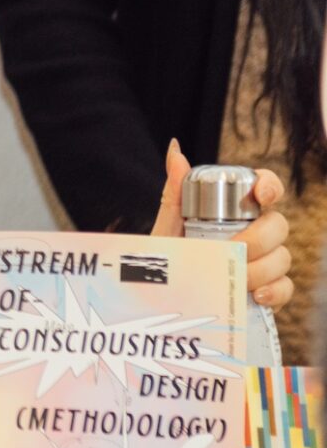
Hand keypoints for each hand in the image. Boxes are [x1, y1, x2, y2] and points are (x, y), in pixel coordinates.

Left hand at [149, 140, 294, 310]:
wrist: (162, 297)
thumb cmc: (169, 261)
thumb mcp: (168, 228)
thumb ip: (175, 193)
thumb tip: (175, 150)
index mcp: (235, 214)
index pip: (265, 189)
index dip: (270, 186)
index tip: (260, 195)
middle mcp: (255, 235)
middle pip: (279, 226)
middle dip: (259, 238)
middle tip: (234, 249)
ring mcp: (263, 263)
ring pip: (283, 257)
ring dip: (260, 268)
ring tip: (234, 278)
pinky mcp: (266, 291)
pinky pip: (285, 288)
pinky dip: (274, 291)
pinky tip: (255, 294)